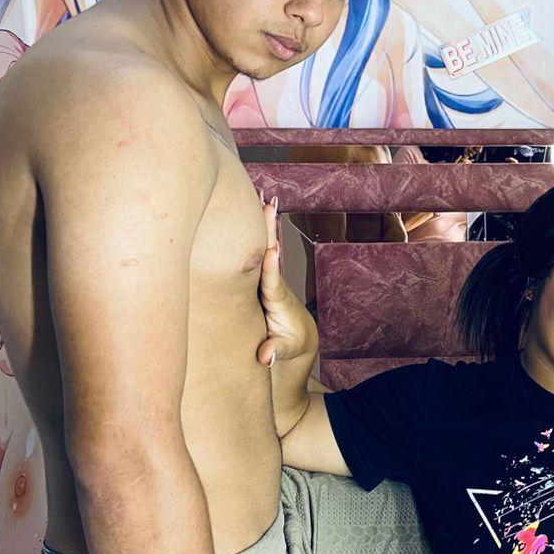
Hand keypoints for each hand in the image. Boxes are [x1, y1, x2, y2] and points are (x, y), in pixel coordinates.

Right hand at [256, 198, 315, 367]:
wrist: (298, 341)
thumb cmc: (288, 347)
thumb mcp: (284, 353)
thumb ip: (275, 351)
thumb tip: (264, 357)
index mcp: (278, 302)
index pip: (273, 284)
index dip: (271, 270)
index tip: (272, 253)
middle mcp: (273, 285)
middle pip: (270, 255)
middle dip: (269, 232)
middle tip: (268, 205)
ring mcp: (266, 278)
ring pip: (264, 247)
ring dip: (263, 223)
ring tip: (262, 196)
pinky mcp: (261, 277)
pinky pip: (257, 250)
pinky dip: (257, 230)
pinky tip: (256, 207)